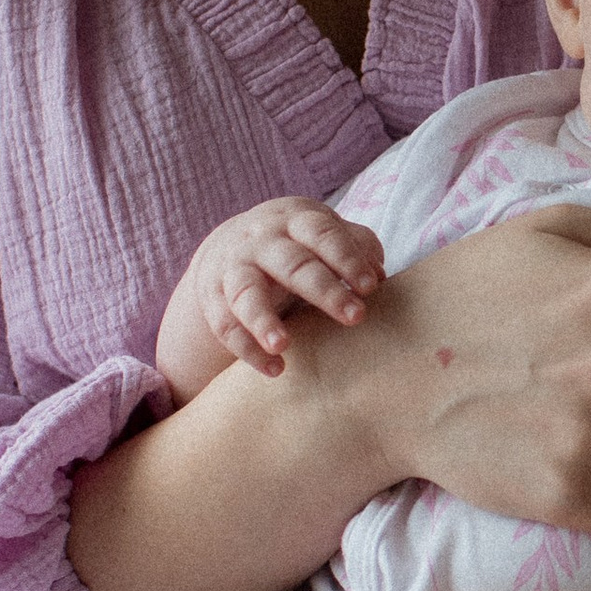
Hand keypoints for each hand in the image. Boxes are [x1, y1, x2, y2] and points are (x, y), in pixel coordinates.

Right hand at [163, 197, 386, 385]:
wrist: (228, 248)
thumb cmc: (295, 245)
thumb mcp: (322, 234)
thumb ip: (354, 246)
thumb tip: (378, 274)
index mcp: (295, 220)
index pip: (322, 234)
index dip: (347, 258)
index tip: (371, 286)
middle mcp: (261, 241)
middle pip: (292, 264)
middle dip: (324, 290)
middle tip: (356, 317)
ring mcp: (234, 267)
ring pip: (246, 293)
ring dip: (263, 320)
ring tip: (283, 346)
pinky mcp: (213, 298)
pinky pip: (225, 326)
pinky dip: (247, 349)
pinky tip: (274, 369)